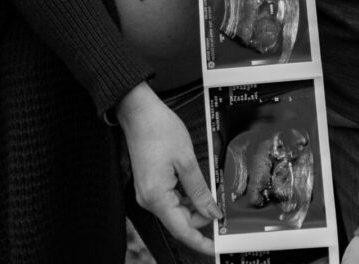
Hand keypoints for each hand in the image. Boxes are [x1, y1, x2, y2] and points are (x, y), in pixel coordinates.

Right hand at [117, 83, 220, 255]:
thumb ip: (200, 190)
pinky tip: (196, 186)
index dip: (201, 242)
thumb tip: (212, 212)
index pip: (182, 230)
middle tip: (219, 208)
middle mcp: (149, 199)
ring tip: (208, 191)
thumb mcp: (186, 161)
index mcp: (157, 197)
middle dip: (201, 217)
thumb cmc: (158, 129)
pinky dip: (185, 197)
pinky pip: (170, 199)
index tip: (216, 248)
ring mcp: (148, 192)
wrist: (139, 112)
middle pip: (180, 221)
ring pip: (176, 210)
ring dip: (194, 205)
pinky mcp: (149, 184)